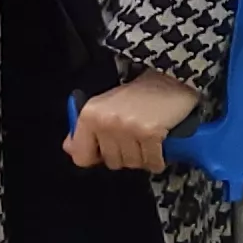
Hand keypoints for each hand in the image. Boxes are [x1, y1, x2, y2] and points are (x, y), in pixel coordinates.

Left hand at [64, 71, 198, 170]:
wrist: (171, 78)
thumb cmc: (140, 94)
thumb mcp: (105, 106)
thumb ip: (85, 130)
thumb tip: (70, 148)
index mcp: (90, 115)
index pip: (81, 156)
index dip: (96, 156)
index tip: (106, 151)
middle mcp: (106, 121)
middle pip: (111, 162)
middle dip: (125, 156)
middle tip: (134, 140)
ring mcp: (128, 128)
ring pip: (132, 163)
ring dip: (143, 158)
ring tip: (147, 142)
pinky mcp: (150, 132)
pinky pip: (152, 161)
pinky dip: (158, 159)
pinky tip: (160, 148)